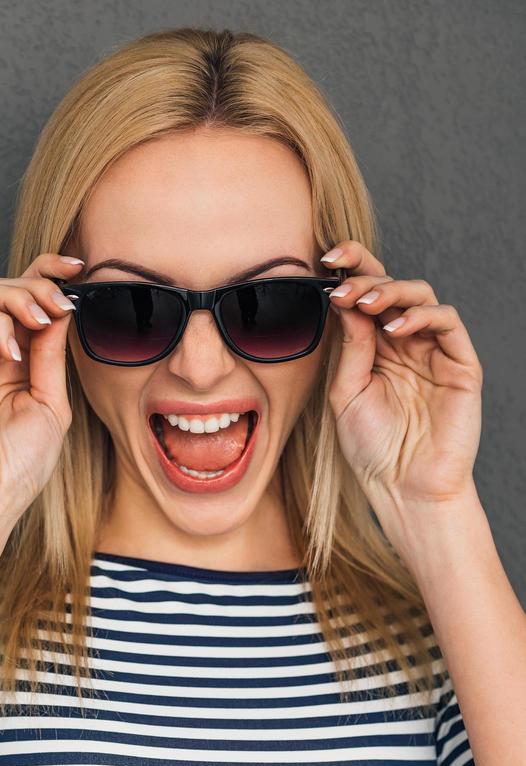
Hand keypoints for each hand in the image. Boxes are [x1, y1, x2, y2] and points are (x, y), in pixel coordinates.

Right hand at [0, 253, 82, 558]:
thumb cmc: (17, 469)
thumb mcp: (51, 405)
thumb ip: (52, 357)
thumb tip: (62, 310)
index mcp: (21, 364)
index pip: (32, 305)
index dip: (51, 276)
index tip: (79, 268)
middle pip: (9, 290)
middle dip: (39, 285)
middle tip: (60, 302)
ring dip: (17, 296)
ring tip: (39, 320)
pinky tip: (14, 351)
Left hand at [323, 240, 482, 507]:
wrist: (403, 488)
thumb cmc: (372, 447)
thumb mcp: (346, 392)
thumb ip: (350, 346)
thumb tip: (345, 298)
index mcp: (374, 347)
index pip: (364, 296)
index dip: (350, 269)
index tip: (324, 258)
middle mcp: (404, 343)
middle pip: (391, 288)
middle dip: (366, 276)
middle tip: (342, 280)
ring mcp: (433, 351)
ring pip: (420, 296)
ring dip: (391, 291)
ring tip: (365, 301)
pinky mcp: (459, 364)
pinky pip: (447, 322)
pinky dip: (422, 316)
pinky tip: (395, 328)